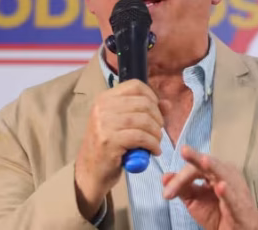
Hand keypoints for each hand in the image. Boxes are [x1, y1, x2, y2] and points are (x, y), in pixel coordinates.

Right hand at [74, 79, 163, 219]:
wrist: (90, 171)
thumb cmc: (109, 146)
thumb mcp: (124, 124)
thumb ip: (145, 111)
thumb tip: (167, 104)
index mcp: (105, 98)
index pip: (135, 86)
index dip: (151, 97)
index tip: (156, 112)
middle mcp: (103, 107)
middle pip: (144, 103)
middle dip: (158, 118)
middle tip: (158, 132)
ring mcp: (104, 124)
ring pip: (144, 120)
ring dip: (157, 133)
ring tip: (156, 142)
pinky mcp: (109, 141)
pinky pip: (141, 137)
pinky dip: (153, 144)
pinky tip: (154, 151)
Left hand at [162, 145, 257, 229]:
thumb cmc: (219, 212)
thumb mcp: (195, 200)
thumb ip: (181, 187)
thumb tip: (165, 177)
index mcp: (213, 171)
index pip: (194, 168)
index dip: (179, 178)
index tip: (167, 193)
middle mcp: (225, 174)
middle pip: (207, 165)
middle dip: (194, 160)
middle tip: (184, 151)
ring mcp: (235, 188)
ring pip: (222, 174)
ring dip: (213, 167)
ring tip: (203, 161)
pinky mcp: (241, 205)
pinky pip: (233, 198)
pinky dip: (227, 192)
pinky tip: (220, 187)